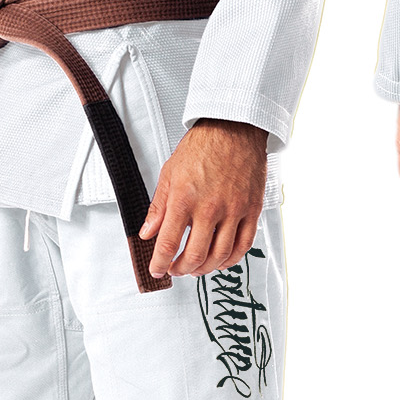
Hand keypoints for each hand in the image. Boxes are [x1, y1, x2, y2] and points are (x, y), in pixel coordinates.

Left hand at [140, 119, 266, 276]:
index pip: (169, 243)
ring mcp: (234, 210)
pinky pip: (244, 244)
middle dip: (181, 269)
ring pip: (220, 255)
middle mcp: (210, 207)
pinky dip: (231, 259)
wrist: (234, 129)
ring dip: (205, 268)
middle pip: (195, 255)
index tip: (156, 270)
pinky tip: (222, 261)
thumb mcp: (169, 174)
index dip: (160, 262)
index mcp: (185, 198)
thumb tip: (147, 232)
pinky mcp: (252, 210)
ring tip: (196, 268)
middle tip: (175, 269)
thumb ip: (159, 207)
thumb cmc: (202, 147)